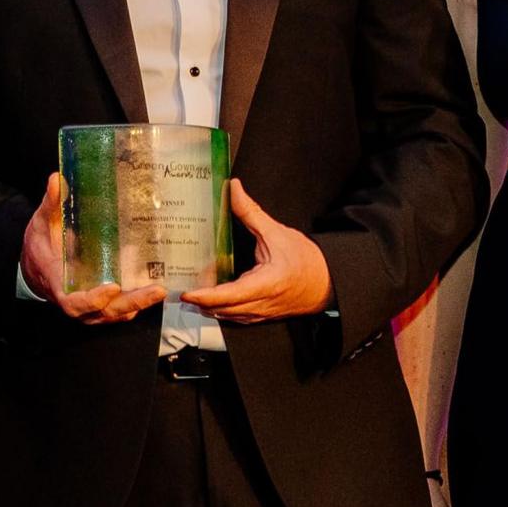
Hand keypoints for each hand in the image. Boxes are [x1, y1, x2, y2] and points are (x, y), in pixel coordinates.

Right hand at [21, 172, 166, 324]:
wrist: (37, 265)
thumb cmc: (40, 244)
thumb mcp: (43, 223)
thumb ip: (51, 204)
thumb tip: (57, 179)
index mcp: (60, 285)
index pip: (75, 302)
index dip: (93, 300)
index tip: (113, 287)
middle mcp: (78, 301)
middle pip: (106, 311)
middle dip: (132, 302)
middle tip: (157, 289)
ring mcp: (92, 306)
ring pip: (117, 312)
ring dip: (140, 303)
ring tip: (161, 289)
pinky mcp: (104, 302)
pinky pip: (121, 307)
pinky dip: (138, 301)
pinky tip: (156, 285)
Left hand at [182, 180, 333, 322]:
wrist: (328, 282)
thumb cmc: (306, 260)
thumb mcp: (277, 233)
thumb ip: (251, 213)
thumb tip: (233, 189)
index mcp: (266, 284)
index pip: (229, 296)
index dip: (205, 297)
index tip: (187, 293)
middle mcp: (261, 304)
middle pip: (222, 310)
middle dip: (199, 303)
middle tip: (179, 288)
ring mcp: (260, 314)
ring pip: (227, 316)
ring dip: (208, 307)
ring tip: (190, 293)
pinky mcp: (260, 316)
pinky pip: (235, 317)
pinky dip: (220, 309)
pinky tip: (210, 298)